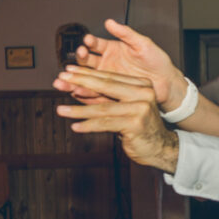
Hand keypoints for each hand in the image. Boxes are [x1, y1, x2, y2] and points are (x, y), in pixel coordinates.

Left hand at [55, 69, 179, 172]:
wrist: (160, 147)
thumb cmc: (138, 126)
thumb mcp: (122, 108)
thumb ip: (104, 98)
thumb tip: (76, 90)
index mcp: (141, 84)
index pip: (109, 77)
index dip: (86, 74)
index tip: (67, 72)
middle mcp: (143, 93)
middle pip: (106, 87)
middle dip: (79, 84)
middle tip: (59, 82)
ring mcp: (141, 108)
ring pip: (103, 108)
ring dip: (79, 110)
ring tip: (61, 110)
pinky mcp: (136, 125)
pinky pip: (106, 124)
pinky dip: (89, 126)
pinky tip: (76, 126)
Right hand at [73, 19, 185, 107]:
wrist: (166, 83)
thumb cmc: (157, 61)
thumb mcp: (143, 44)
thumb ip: (126, 33)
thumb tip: (109, 21)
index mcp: (112, 48)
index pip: (95, 44)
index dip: (89, 42)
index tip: (88, 41)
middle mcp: (106, 63)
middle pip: (85, 61)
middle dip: (78, 60)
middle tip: (77, 58)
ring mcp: (106, 78)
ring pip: (86, 77)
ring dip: (75, 78)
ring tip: (66, 79)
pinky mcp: (109, 92)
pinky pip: (94, 92)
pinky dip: (84, 92)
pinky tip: (76, 91)